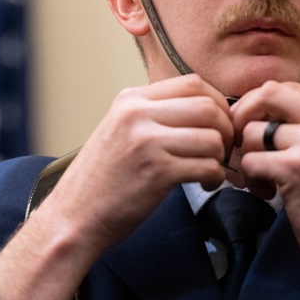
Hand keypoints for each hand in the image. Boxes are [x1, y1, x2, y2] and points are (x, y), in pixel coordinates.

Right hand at [48, 73, 232, 251]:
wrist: (74, 216)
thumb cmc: (102, 179)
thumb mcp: (121, 130)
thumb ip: (155, 115)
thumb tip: (205, 109)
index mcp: (131, 99)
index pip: (193, 83)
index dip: (217, 103)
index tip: (218, 126)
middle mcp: (137, 114)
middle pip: (208, 107)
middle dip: (226, 131)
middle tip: (222, 151)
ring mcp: (146, 142)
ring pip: (212, 137)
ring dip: (220, 158)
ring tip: (210, 171)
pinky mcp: (157, 171)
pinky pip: (207, 166)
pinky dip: (215, 177)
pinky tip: (205, 184)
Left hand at [229, 81, 299, 299]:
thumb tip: (261, 104)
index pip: (287, 87)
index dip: (260, 104)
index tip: (252, 125)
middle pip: (268, 93)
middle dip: (244, 116)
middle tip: (242, 142)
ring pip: (254, 131)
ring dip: (248, 156)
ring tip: (264, 178)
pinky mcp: (297, 168)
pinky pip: (251, 160)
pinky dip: (251, 178)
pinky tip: (267, 192)